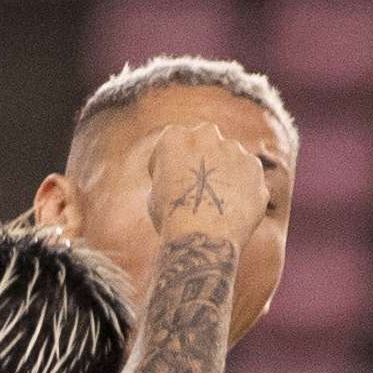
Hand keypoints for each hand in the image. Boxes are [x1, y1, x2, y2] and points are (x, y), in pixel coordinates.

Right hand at [79, 112, 276, 262]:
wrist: (201, 237)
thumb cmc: (167, 221)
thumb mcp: (150, 195)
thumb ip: (160, 178)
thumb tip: (115, 184)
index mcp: (174, 137)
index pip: (174, 145)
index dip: (171, 169)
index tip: (171, 188)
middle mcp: (207, 136)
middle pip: (206, 148)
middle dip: (203, 167)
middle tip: (197, 196)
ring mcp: (236, 153)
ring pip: (230, 164)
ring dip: (225, 182)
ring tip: (215, 213)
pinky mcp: (258, 173)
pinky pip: (250, 184)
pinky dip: (243, 198)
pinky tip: (232, 218)